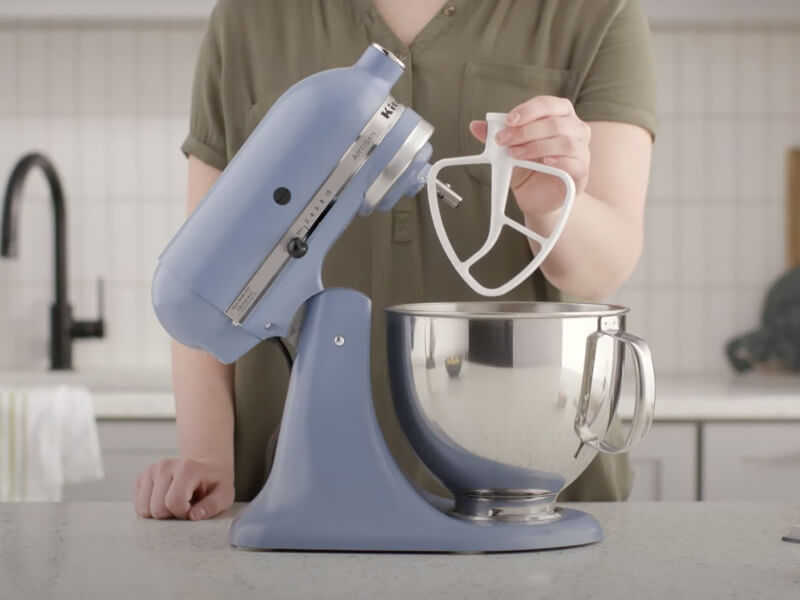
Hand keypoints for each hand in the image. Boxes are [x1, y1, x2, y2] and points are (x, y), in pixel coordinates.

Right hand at [134, 458, 233, 519]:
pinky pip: (138, 505)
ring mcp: (152, 470)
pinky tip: (164, 501)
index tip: (192, 509)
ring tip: (175, 503)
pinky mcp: (142, 477)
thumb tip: (193, 516)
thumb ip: (213, 505)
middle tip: (184, 507)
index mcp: (187, 468)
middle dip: (170, 515)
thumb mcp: (224, 494)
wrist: (205, 469)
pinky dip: (151, 509)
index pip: (174, 502)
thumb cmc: (214, 484)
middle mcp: (165, 466)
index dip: (183, 513)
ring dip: (159, 513)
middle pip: (157, 508)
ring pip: (144, 509)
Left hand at [469, 96, 590, 215]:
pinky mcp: (581, 172)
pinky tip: (543, 163)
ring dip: (536, 146)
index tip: (509, 120)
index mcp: (559, 115)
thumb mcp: (508, 149)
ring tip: (515, 154)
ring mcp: (581, 150)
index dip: (528, 110)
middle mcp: (575, 129)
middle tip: (504, 140)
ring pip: (564, 141)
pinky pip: (574, 163)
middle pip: (555, 122)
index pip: (548, 104)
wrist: (538, 196)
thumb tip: (476, 126)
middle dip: (526, 131)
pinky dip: (558, 161)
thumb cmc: (529, 168)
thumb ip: (495, 136)